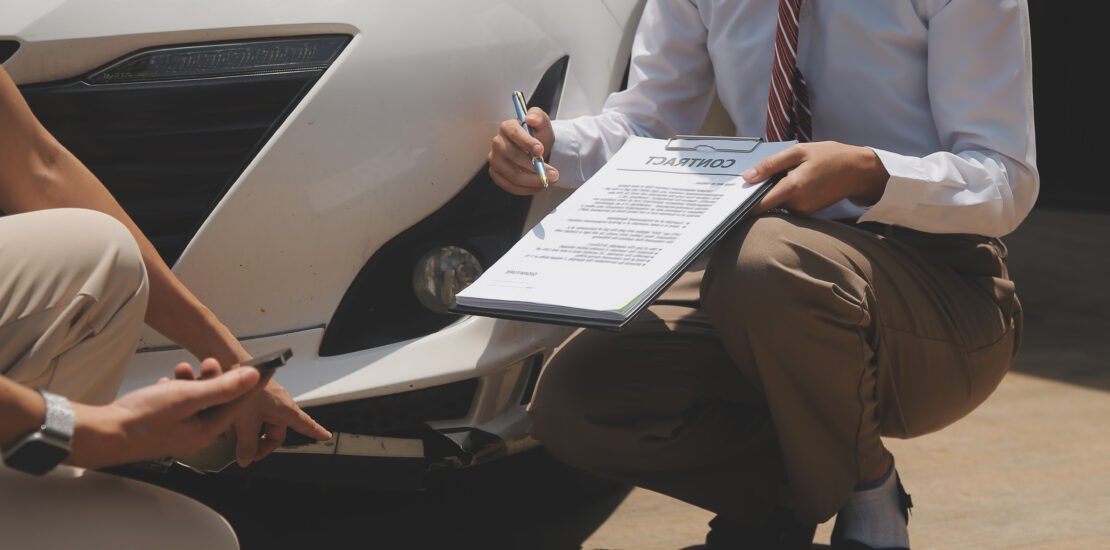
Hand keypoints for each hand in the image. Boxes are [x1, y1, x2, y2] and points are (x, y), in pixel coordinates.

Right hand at [67, 359, 259, 469]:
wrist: (101, 432)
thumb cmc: (141, 419)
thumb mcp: (188, 397)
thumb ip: (222, 387)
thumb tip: (251, 378)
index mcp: (206, 431)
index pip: (238, 404)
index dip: (250, 384)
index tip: (264, 368)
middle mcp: (193, 434)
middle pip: (215, 403)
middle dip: (215, 380)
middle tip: (209, 362)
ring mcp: (174, 432)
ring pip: (193, 402)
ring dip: (192, 382)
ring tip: (182, 369)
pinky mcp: (158, 426)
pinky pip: (175, 405)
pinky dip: (174, 390)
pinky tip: (166, 382)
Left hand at [230, 379, 330, 467]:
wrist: (231, 364)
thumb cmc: (244, 387)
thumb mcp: (245, 424)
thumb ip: (246, 446)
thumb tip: (246, 459)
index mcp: (285, 409)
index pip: (306, 424)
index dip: (316, 431)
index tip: (325, 436)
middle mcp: (279, 404)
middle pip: (276, 432)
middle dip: (261, 444)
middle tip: (248, 454)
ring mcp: (267, 399)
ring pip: (262, 424)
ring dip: (250, 432)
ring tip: (235, 433)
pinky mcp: (255, 395)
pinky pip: (254, 415)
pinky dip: (245, 422)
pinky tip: (231, 422)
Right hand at [488, 107, 558, 194]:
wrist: (536, 151)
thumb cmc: (537, 137)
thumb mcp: (543, 123)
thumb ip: (538, 117)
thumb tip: (531, 118)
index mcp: (507, 127)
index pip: (514, 134)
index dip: (527, 143)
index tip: (540, 150)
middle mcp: (498, 143)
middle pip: (513, 157)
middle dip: (535, 167)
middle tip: (552, 173)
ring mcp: (495, 160)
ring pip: (513, 175)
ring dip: (533, 181)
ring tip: (547, 180)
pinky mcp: (496, 174)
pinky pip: (510, 186)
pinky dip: (526, 189)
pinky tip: (537, 186)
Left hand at [742, 141, 888, 215]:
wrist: (857, 171)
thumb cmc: (828, 157)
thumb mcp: (798, 152)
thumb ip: (771, 165)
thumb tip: (747, 178)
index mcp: (792, 188)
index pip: (760, 206)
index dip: (745, 203)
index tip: (734, 200)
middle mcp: (796, 205)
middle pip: (766, 205)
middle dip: (760, 194)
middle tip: (762, 177)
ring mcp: (802, 212)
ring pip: (776, 206)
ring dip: (774, 193)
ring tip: (786, 175)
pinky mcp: (807, 214)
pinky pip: (787, 207)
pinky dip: (785, 197)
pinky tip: (794, 182)